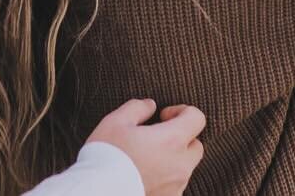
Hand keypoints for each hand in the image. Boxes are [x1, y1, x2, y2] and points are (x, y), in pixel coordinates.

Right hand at [86, 98, 205, 195]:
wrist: (97, 193)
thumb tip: (150, 106)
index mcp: (172, 141)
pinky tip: (144, 175)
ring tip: (147, 158)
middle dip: (181, 138)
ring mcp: (175, 187)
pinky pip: (174, 186)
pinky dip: (165, 179)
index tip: (163, 116)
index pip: (197, 118)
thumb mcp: (116, 122)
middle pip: (195, 146)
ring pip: (185, 168)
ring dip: (173, 160)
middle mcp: (180, 165)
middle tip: (157, 138)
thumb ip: (137, 108)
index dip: (181, 111)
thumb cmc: (106, 156)